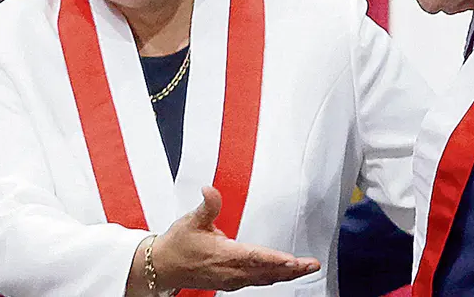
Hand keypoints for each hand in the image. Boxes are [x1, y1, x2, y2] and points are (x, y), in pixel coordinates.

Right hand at [152, 187, 319, 291]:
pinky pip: (259, 281)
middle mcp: (230, 271)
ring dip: (286, 274)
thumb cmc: (177, 245)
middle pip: (266, 271)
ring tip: (306, 268)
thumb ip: (207, 206)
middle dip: (290, 269)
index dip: (273, 259)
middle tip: (311, 264)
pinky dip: (275, 277)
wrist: (162, 267)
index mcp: (223, 255)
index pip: (254, 258)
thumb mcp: (191, 221)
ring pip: (265, 279)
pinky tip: (286, 273)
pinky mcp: (232, 283)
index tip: (291, 259)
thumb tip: (210, 190)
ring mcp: (232, 280)